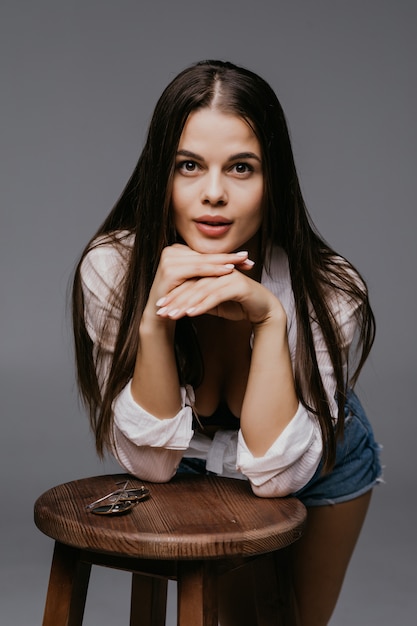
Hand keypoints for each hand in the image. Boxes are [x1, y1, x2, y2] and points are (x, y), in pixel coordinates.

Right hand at [142, 244, 254, 322]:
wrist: (158, 315)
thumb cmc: (178, 299)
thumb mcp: (194, 282)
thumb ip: (206, 270)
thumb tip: (230, 263)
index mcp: (176, 251)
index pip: (205, 253)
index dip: (225, 255)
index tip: (244, 258)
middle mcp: (171, 251)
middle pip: (205, 255)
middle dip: (228, 257)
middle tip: (247, 257)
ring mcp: (169, 259)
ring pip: (203, 260)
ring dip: (223, 262)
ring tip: (240, 263)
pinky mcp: (170, 270)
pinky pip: (197, 269)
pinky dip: (214, 270)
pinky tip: (228, 271)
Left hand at [155, 261, 284, 324]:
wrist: (265, 311)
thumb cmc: (241, 306)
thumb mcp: (216, 304)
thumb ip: (200, 300)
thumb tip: (181, 304)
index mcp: (214, 272)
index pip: (189, 282)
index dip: (174, 294)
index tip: (161, 307)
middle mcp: (221, 271)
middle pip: (192, 284)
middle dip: (175, 299)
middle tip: (161, 312)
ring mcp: (230, 276)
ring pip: (202, 290)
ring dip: (185, 303)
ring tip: (172, 315)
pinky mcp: (238, 286)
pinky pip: (216, 296)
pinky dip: (202, 305)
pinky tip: (190, 314)